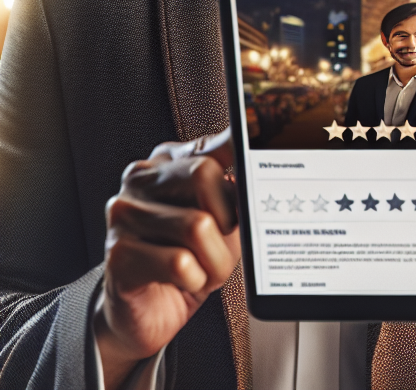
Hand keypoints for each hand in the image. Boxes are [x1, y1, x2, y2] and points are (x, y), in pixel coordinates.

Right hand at [95, 129, 239, 389]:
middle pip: (204, 172)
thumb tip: (257, 171)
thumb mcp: (222, 218)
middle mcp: (141, 178)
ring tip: (205, 269)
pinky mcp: (118, 254)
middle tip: (224, 238)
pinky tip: (184, 281)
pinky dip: (196, 279)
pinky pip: (180, 263)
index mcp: (169, 160)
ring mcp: (124, 214)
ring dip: (216, 260)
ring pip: (198, 225)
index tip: (259, 165)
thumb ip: (237, 190)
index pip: (215, 142)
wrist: (147, 312)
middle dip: (227, 216)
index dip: (242, 153)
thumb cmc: (189, 258)